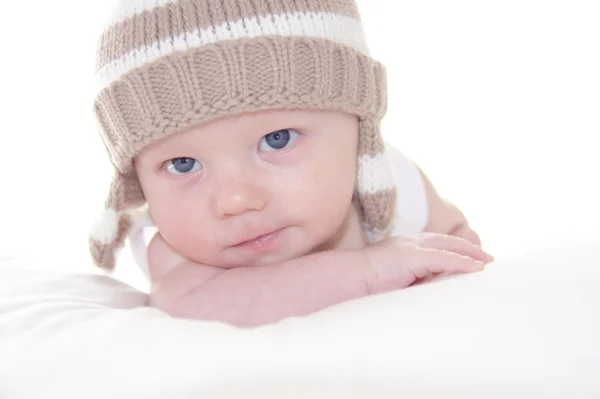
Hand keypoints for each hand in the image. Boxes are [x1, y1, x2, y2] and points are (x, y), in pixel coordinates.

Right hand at [362, 233, 493, 293]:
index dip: (451, 248)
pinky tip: (476, 268)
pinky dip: (462, 263)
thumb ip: (407, 281)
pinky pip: (444, 258)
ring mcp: (410, 247)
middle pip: (444, 240)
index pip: (432, 244)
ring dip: (469, 254)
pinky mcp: (413, 257)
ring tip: (486, 262)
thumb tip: (423, 292)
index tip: (467, 257)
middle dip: (466, 247)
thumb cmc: (363, 285)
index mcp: (401, 247)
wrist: (348, 279)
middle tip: (486, 257)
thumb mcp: (390, 281)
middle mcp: (407, 242)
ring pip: (447, 246)